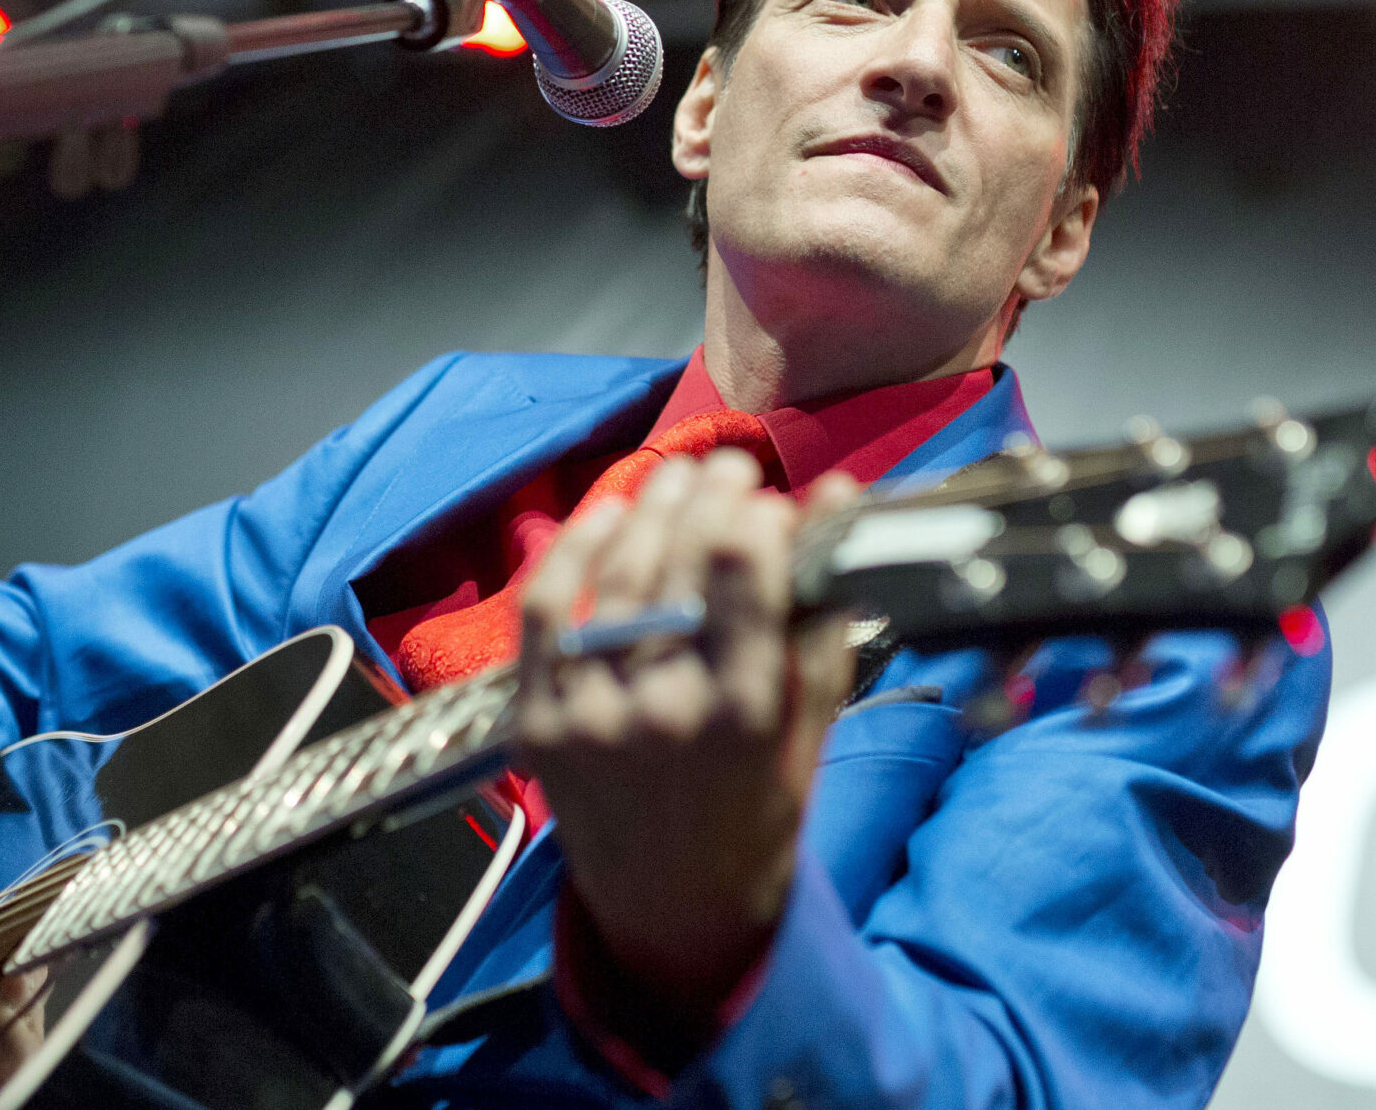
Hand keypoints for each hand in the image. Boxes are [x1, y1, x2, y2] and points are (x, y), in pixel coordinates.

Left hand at [514, 450, 857, 1038]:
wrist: (673, 909)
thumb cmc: (757, 812)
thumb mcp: (809, 727)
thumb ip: (824, 615)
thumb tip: (837, 499)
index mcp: (744, 713)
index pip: (743, 573)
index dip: (756, 517)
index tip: (771, 503)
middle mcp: (664, 709)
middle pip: (677, 561)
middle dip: (708, 495)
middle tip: (728, 466)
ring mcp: (590, 714)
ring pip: (614, 574)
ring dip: (649, 507)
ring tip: (679, 478)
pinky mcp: (538, 720)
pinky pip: (543, 610)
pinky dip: (571, 550)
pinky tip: (605, 515)